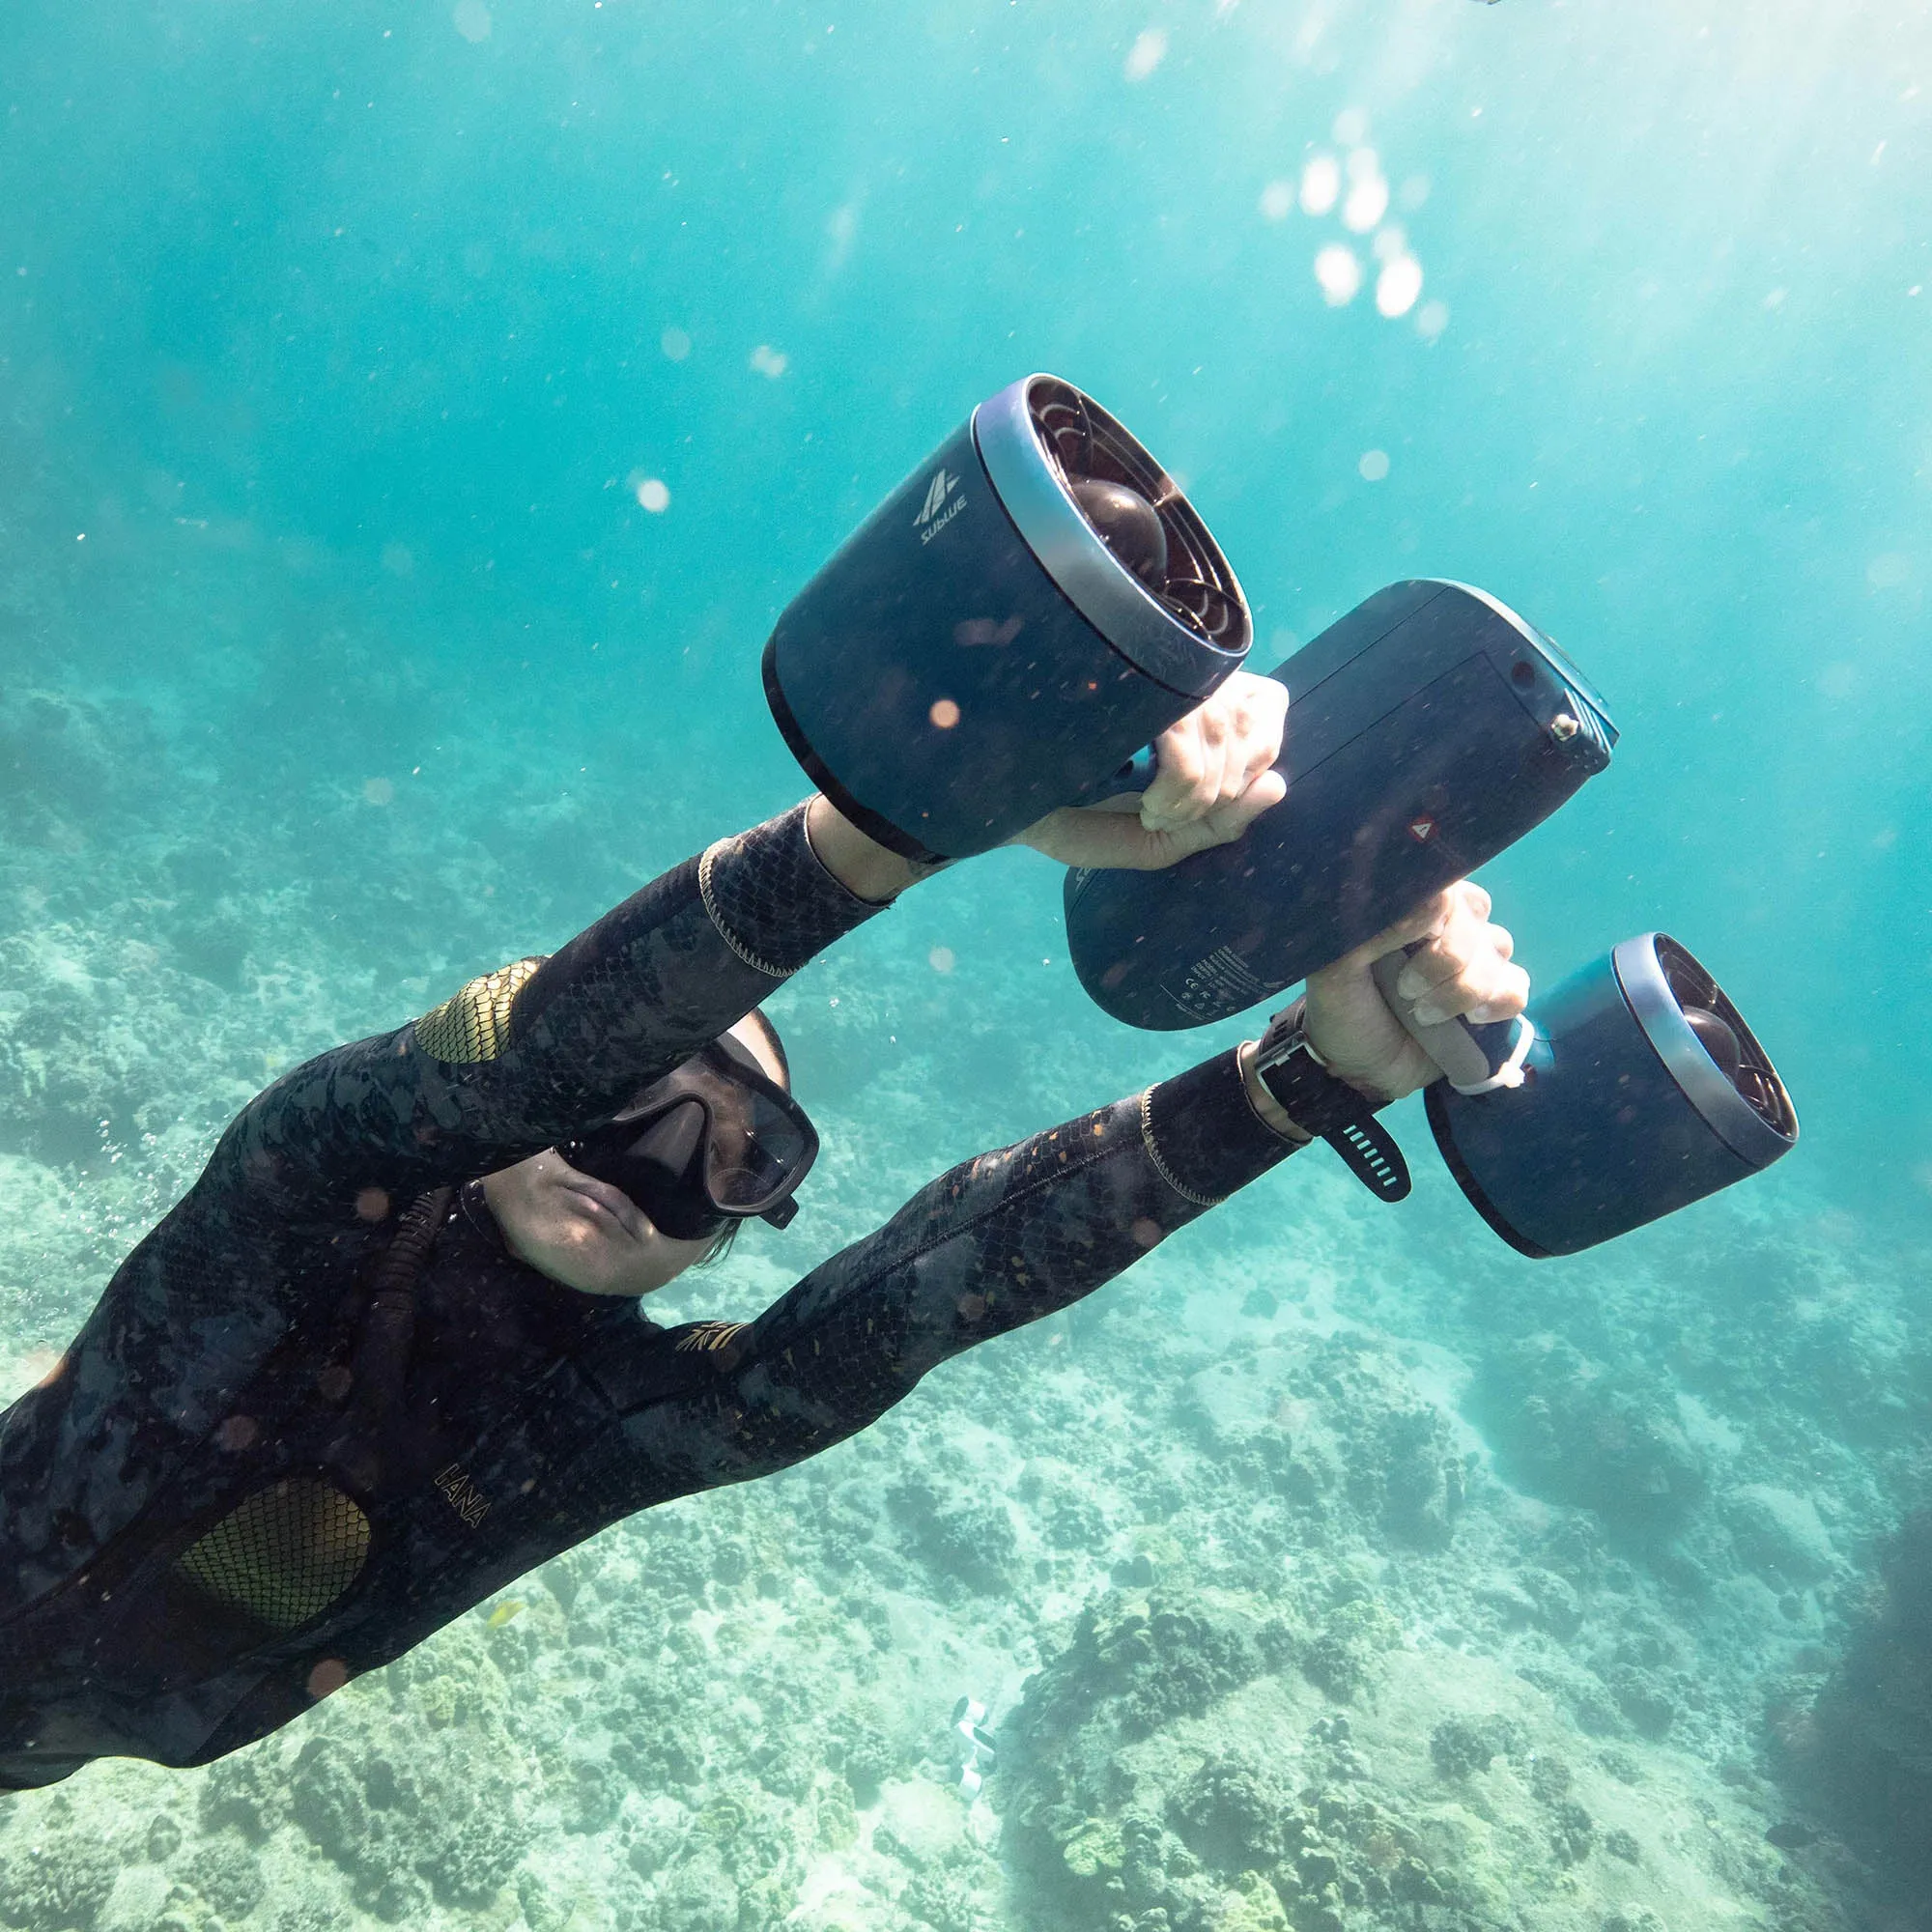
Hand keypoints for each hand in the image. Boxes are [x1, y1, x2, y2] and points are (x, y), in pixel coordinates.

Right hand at [1013, 671, 1288, 869]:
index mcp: (1181, 701)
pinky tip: (1145, 804)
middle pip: (1250, 719)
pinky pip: (1189, 733)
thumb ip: (1219, 823)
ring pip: (1223, 727)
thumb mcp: (1157, 838)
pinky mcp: (1117, 680)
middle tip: (1170, 819)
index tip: (1210, 803)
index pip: (1265, 705)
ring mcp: (1140, 671)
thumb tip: (1280, 787)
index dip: (1256, 752)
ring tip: (1152, 814)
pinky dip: (1181, 784)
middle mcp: (1164, 675)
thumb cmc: (1070, 813)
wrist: (997, 806)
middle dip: (1225, 789)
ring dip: (1199, 793)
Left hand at [1304, 882, 1528, 1102]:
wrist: (1359, 1070)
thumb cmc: (1342, 1010)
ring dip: (1462, 989)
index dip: (1434, 913)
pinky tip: (1469, 1020)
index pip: (1441, 882)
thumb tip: (1432, 901)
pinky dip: (1497, 1004)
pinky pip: (1516, 987)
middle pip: (1475, 915)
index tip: (1407, 945)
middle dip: (1443, 960)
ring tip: (1424, 1015)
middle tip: (1406, 991)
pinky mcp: (1493, 998)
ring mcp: (1475, 960)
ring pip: (1498, 950)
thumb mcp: (1335, 971)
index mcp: (1408, 908)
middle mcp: (1447, 925)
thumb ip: (1371, 931)